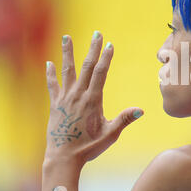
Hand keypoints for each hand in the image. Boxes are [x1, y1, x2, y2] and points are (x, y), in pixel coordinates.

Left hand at [45, 31, 142, 164]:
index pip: (101, 73)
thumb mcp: (110, 134)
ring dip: (68, 53)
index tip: (110, 44)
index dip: (106, 57)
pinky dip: (51, 74)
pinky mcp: (55, 105)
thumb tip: (141, 110)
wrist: (63, 158)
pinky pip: (52, 85)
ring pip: (67, 71)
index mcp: (93, 100)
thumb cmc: (88, 147)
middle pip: (87, 67)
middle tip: (97, 33)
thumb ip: (124, 120)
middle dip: (92, 49)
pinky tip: (49, 63)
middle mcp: (78, 95)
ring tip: (67, 37)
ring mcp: (65, 99)